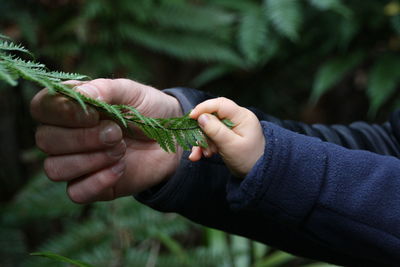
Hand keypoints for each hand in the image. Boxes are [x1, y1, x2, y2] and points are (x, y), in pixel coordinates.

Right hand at [31, 78, 182, 202]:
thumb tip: (81, 93)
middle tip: (117, 133)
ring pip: (55, 169)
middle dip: (84, 137)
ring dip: (90, 159)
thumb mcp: (130, 92)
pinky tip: (121, 168)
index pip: (41, 108)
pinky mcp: (91, 186)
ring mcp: (76, 163)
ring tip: (121, 149)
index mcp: (69, 107)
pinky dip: (98, 181)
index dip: (62, 112)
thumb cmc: (147, 111)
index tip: (94, 114)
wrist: (172, 140)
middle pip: (46, 141)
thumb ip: (105, 89)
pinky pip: (76, 193)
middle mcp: (66, 135)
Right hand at [189, 97, 264, 177]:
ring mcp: (231, 127)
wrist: (257, 174)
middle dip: (202, 131)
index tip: (191, 117)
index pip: (220, 104)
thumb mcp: (231, 145)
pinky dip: (205, 145)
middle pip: (212, 116)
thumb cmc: (248, 159)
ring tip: (205, 154)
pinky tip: (201, 155)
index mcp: (242, 116)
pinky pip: (212, 136)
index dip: (204, 108)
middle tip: (198, 144)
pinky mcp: (226, 136)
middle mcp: (237, 118)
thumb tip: (201, 117)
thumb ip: (216, 130)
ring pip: (209, 128)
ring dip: (203, 141)